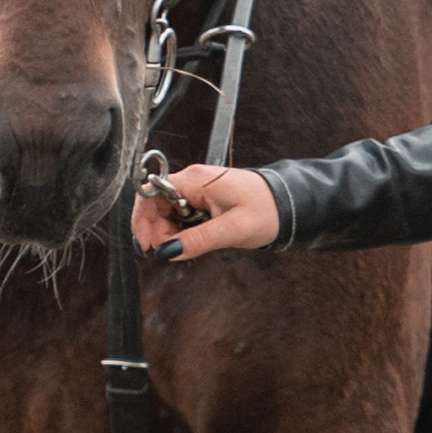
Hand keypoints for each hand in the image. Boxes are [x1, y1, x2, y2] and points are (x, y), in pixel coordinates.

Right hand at [129, 161, 280, 261]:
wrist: (289, 202)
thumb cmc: (267, 209)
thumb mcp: (232, 229)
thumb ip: (198, 240)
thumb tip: (168, 252)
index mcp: (195, 180)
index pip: (150, 192)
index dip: (143, 218)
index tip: (148, 243)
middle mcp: (193, 181)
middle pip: (155, 204)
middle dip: (156, 230)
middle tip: (170, 251)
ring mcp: (198, 189)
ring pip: (166, 211)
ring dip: (168, 232)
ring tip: (187, 247)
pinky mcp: (204, 199)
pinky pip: (181, 214)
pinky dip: (181, 230)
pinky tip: (193, 241)